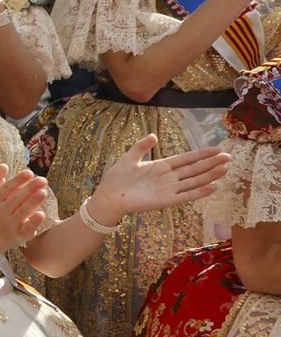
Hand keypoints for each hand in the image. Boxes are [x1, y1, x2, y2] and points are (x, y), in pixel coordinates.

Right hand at [0, 164, 48, 247]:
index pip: (7, 188)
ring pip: (22, 212)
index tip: (29, 172)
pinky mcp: (21, 234)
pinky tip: (42, 214)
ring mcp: (12, 223)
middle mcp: (3, 211)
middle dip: (29, 189)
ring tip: (44, 192)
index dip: (17, 180)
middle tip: (42, 180)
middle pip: (16, 199)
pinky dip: (34, 222)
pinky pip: (27, 228)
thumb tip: (3, 165)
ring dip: (33, 202)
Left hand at [93, 134, 230, 224]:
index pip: (186, 159)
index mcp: (161, 166)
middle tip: (229, 157)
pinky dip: (199, 192)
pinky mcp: (166, 201)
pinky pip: (186, 196)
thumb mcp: (129, 158)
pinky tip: (213, 187)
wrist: (108, 196)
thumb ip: (141, 147)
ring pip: (194, 181)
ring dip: (210, 176)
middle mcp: (168, 178)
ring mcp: (169, 189)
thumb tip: (153, 135)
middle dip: (211, 163)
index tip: (216, 149)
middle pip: (194, 169)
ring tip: (225, 169)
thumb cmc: (117, 179)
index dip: (201, 154)